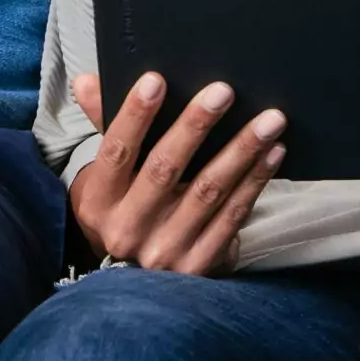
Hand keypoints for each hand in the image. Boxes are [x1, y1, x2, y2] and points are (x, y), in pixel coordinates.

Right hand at [67, 71, 283, 274]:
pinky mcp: (200, 264)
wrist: (141, 281)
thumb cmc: (125, 208)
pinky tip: (273, 153)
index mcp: (98, 202)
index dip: (135, 115)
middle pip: (164, 169)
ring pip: (207, 191)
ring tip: (268, 120)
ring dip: (241, 151)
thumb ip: (103, 125)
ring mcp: (165, 250)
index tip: (156, 79)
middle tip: (223, 91)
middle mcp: (127, 230)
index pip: (116, 152)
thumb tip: (86, 81)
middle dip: (195, 125)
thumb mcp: (107, 176)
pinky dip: (255, 181)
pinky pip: (233, 217)